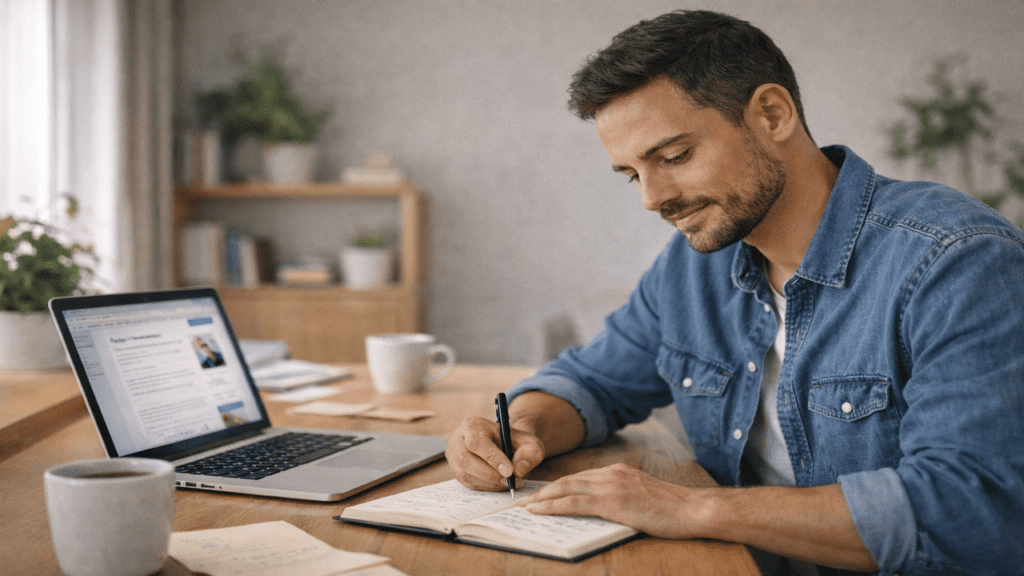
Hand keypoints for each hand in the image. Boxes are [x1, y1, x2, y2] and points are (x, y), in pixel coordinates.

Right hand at [445, 416, 545, 491]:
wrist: (506, 445)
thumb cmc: (515, 442)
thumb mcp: (529, 442)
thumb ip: (530, 453)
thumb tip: (518, 469)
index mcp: (472, 424)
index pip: (476, 442)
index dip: (492, 458)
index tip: (509, 471)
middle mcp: (457, 438)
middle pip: (465, 459)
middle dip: (490, 474)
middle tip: (510, 481)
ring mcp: (453, 455)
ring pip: (465, 474)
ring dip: (489, 483)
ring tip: (509, 483)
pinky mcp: (456, 470)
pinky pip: (467, 483)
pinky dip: (485, 487)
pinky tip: (499, 484)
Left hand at [517, 463, 711, 538]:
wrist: (693, 509)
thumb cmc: (673, 509)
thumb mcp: (642, 497)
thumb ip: (621, 498)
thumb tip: (601, 509)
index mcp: (618, 472)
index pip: (579, 478)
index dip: (558, 486)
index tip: (542, 494)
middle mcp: (611, 474)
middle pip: (567, 480)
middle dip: (543, 491)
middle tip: (524, 501)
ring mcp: (611, 486)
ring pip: (566, 489)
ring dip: (542, 498)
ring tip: (525, 507)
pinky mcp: (612, 501)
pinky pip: (574, 502)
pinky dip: (553, 506)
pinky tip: (540, 511)